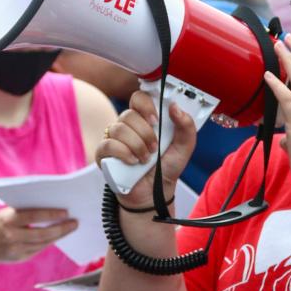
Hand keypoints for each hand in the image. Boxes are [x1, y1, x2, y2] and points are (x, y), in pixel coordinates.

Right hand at [0, 207, 77, 264]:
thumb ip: (24, 212)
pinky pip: (39, 249)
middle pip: (42, 233)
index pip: (34, 216)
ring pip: (43, 243)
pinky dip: (49, 242)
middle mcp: (12, 236)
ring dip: (58, 236)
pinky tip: (58, 236)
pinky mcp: (19, 258)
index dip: (51, 214)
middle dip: (61, 228)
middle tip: (74, 223)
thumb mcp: (6, 213)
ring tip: (70, 228)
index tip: (66, 212)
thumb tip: (51, 210)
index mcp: (8, 220)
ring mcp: (15, 249)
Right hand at [95, 90, 195, 207]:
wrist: (155, 192)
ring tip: (146, 159)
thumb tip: (175, 107)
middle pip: (129, 114)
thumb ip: (186, 126)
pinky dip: (123, 153)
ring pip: (119, 129)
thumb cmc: (167, 167)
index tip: (156, 120)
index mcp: (145, 119)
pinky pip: (108, 145)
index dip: (145, 105)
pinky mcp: (103, 154)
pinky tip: (133, 162)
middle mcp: (127, 126)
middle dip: (145, 133)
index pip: (139, 98)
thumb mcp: (184, 147)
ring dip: (137, 145)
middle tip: (155, 148)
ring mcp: (113, 139)